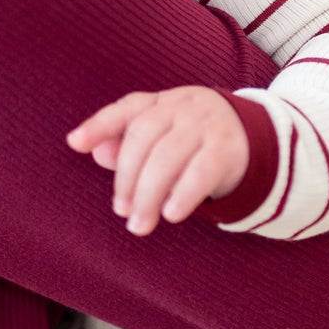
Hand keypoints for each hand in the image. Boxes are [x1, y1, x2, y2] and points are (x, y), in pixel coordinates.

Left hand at [67, 86, 249, 234]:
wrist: (253, 136)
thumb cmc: (192, 140)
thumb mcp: (161, 138)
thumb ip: (126, 146)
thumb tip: (96, 153)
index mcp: (159, 103)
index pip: (125, 111)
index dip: (99, 126)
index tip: (75, 143)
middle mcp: (181, 108)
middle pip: (144, 139)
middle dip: (127, 179)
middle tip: (122, 211)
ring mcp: (205, 125)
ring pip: (169, 157)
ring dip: (149, 194)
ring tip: (140, 224)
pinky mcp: (226, 149)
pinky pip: (202, 171)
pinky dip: (183, 194)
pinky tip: (170, 215)